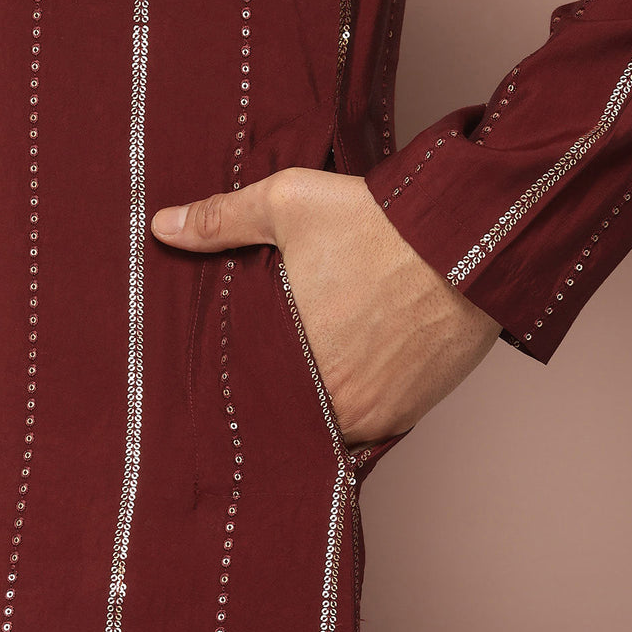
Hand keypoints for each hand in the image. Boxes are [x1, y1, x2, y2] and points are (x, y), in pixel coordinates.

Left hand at [150, 167, 500, 451]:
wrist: (471, 239)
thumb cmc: (377, 221)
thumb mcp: (288, 204)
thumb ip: (221, 220)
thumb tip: (161, 227)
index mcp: (287, 361)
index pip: (245, 392)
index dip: (236, 384)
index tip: (228, 377)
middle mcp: (329, 403)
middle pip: (287, 413)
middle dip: (276, 397)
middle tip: (270, 375)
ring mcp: (372, 415)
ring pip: (327, 424)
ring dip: (317, 407)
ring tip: (311, 376)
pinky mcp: (408, 414)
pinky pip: (368, 426)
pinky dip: (357, 408)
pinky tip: (351, 379)